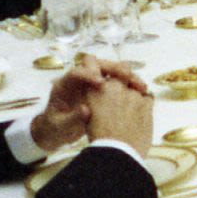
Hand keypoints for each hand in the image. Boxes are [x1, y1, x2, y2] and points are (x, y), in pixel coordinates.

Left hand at [29, 54, 147, 150]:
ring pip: (111, 71)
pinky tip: (141, 93)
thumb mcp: (59, 126)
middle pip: (98, 65)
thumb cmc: (54, 128)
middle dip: (114, 69)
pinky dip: (130, 85)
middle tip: (128, 78)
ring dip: (127, 76)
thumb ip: (71, 119)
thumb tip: (87, 110)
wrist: (57, 132)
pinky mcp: (103, 91)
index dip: (88, 74)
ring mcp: (92, 84)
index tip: (101, 83)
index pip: (77, 72)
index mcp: (65, 85)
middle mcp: (80, 80)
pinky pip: (118, 82)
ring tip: (141, 87)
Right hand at [84, 78, 155, 154]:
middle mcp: (113, 87)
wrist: (117, 153)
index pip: (102, 70)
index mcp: (95, 89)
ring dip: (136, 94)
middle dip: (126, 78)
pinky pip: (148, 97)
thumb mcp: (88, 118)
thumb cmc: (101, 139)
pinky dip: (146, 103)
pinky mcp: (146, 102)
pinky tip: (140, 116)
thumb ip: (93, 104)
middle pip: (123, 72)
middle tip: (126, 93)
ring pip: (137, 86)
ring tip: (132, 112)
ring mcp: (131, 93)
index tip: (112, 80)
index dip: (108, 74)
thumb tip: (95, 100)